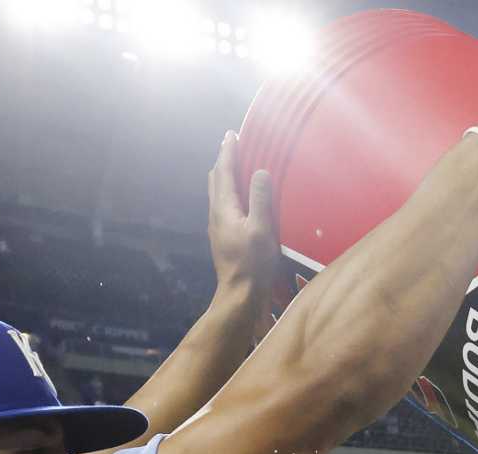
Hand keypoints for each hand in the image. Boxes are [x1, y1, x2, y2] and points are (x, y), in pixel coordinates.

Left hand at [207, 130, 280, 307]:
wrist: (239, 295)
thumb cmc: (253, 264)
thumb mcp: (262, 229)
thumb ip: (261, 199)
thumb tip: (260, 172)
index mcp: (224, 208)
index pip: (225, 171)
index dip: (229, 151)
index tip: (232, 134)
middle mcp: (216, 214)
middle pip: (216, 180)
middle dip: (224, 161)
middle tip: (232, 146)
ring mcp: (217, 228)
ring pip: (217, 193)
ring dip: (225, 177)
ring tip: (235, 168)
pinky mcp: (223, 239)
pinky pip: (223, 206)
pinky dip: (229, 193)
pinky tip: (239, 200)